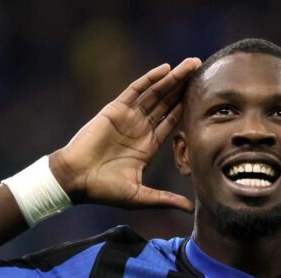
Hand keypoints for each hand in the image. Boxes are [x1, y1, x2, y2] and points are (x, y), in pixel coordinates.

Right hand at [50, 57, 200, 211]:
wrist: (76, 180)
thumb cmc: (105, 191)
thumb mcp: (142, 197)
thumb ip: (166, 199)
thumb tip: (191, 209)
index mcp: (147, 147)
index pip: (171, 123)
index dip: (186, 109)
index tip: (204, 99)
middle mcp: (140, 129)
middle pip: (167, 103)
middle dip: (183, 88)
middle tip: (202, 71)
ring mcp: (128, 118)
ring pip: (155, 93)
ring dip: (173, 79)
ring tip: (191, 64)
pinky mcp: (115, 110)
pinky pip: (135, 90)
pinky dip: (150, 79)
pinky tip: (166, 69)